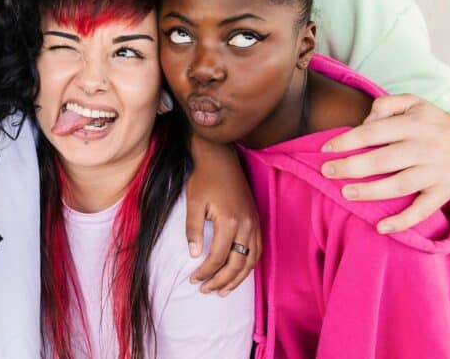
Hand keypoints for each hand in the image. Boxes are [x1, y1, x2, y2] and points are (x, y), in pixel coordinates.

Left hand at [186, 137, 260, 294]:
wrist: (221, 159)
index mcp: (229, 221)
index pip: (218, 257)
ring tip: (222, 290)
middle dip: (220, 280)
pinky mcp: (256, 221)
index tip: (193, 279)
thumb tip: (194, 255)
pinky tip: (238, 272)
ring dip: (237, 278)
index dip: (205, 272)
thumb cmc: (204, 179)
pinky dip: (248, 265)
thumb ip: (193, 230)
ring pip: (250, 260)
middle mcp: (246, 225)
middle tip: (205, 290)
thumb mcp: (193, 203)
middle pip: (236, 263)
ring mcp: (254, 223)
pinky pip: (257, 250)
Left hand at [320, 94, 449, 232]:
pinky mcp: (443, 193)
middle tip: (327, 172)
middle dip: (351, 167)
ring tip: (345, 193)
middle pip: (382, 161)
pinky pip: (422, 210)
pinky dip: (402, 221)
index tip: (325, 149)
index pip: (373, 133)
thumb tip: (364, 122)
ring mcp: (435, 172)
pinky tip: (380, 227)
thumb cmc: (433, 123)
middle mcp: (425, 148)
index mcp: (414, 125)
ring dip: (370, 192)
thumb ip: (386, 105)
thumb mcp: (413, 103)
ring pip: (399, 186)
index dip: (346, 141)